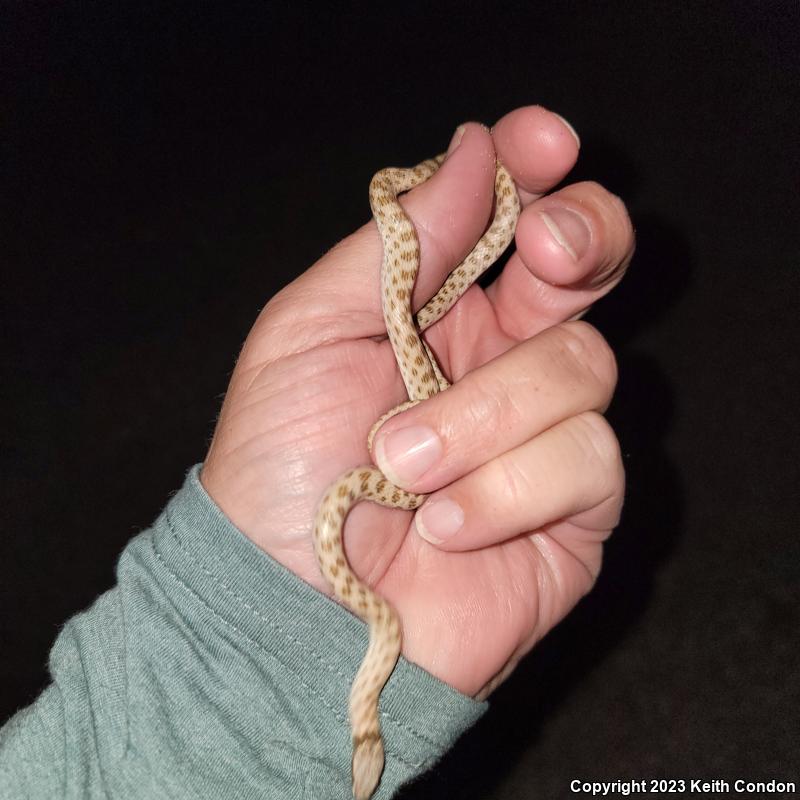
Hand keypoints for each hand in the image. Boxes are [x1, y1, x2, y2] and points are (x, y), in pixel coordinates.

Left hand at [201, 105, 633, 697]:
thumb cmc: (279, 471)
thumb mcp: (307, 335)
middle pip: (588, 268)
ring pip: (580, 368)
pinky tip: (447, 525)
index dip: (536, 171)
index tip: (541, 140)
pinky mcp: (575, 509)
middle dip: (583, 237)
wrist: (290, 610)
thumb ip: (394, 247)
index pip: (511, 221)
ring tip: (403, 467)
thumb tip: (474, 154)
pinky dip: (507, 489)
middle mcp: (498, 361)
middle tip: (548, 250)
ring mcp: (541, 433)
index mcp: (437, 313)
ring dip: (483, 416)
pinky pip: (587, 459)